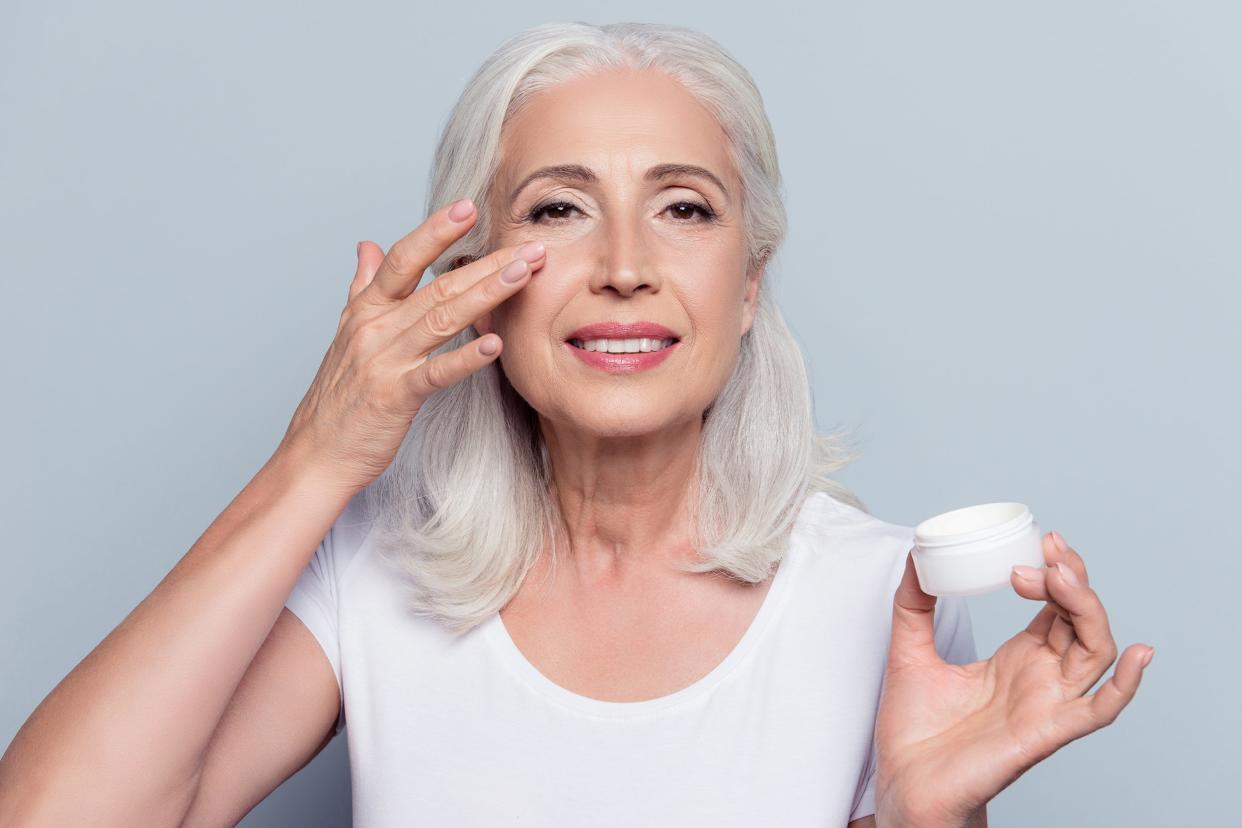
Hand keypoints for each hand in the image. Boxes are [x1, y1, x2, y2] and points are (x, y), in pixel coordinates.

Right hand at [278, 198, 546, 495]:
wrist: (316, 455)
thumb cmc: (338, 400)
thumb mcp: (346, 334)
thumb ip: (361, 286)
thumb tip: (365, 243)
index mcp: (365, 311)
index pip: (402, 259)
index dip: (434, 231)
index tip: (468, 206)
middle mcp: (374, 328)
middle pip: (436, 285)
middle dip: (486, 262)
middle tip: (530, 244)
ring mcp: (384, 361)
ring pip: (442, 318)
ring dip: (487, 293)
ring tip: (524, 274)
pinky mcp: (396, 397)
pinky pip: (436, 372)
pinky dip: (466, 357)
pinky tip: (496, 343)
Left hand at [872, 531, 1152, 826]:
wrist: (904, 782)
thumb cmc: (915, 728)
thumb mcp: (909, 649)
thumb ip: (912, 603)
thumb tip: (916, 556)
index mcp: (1018, 657)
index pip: (1057, 605)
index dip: (1056, 570)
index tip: (1037, 541)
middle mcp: (1041, 677)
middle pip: (1082, 619)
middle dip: (1072, 578)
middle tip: (1046, 549)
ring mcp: (1047, 703)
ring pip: (1096, 651)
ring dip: (1087, 609)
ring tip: (1060, 576)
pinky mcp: (1045, 732)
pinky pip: (1099, 711)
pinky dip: (1126, 685)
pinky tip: (1138, 655)